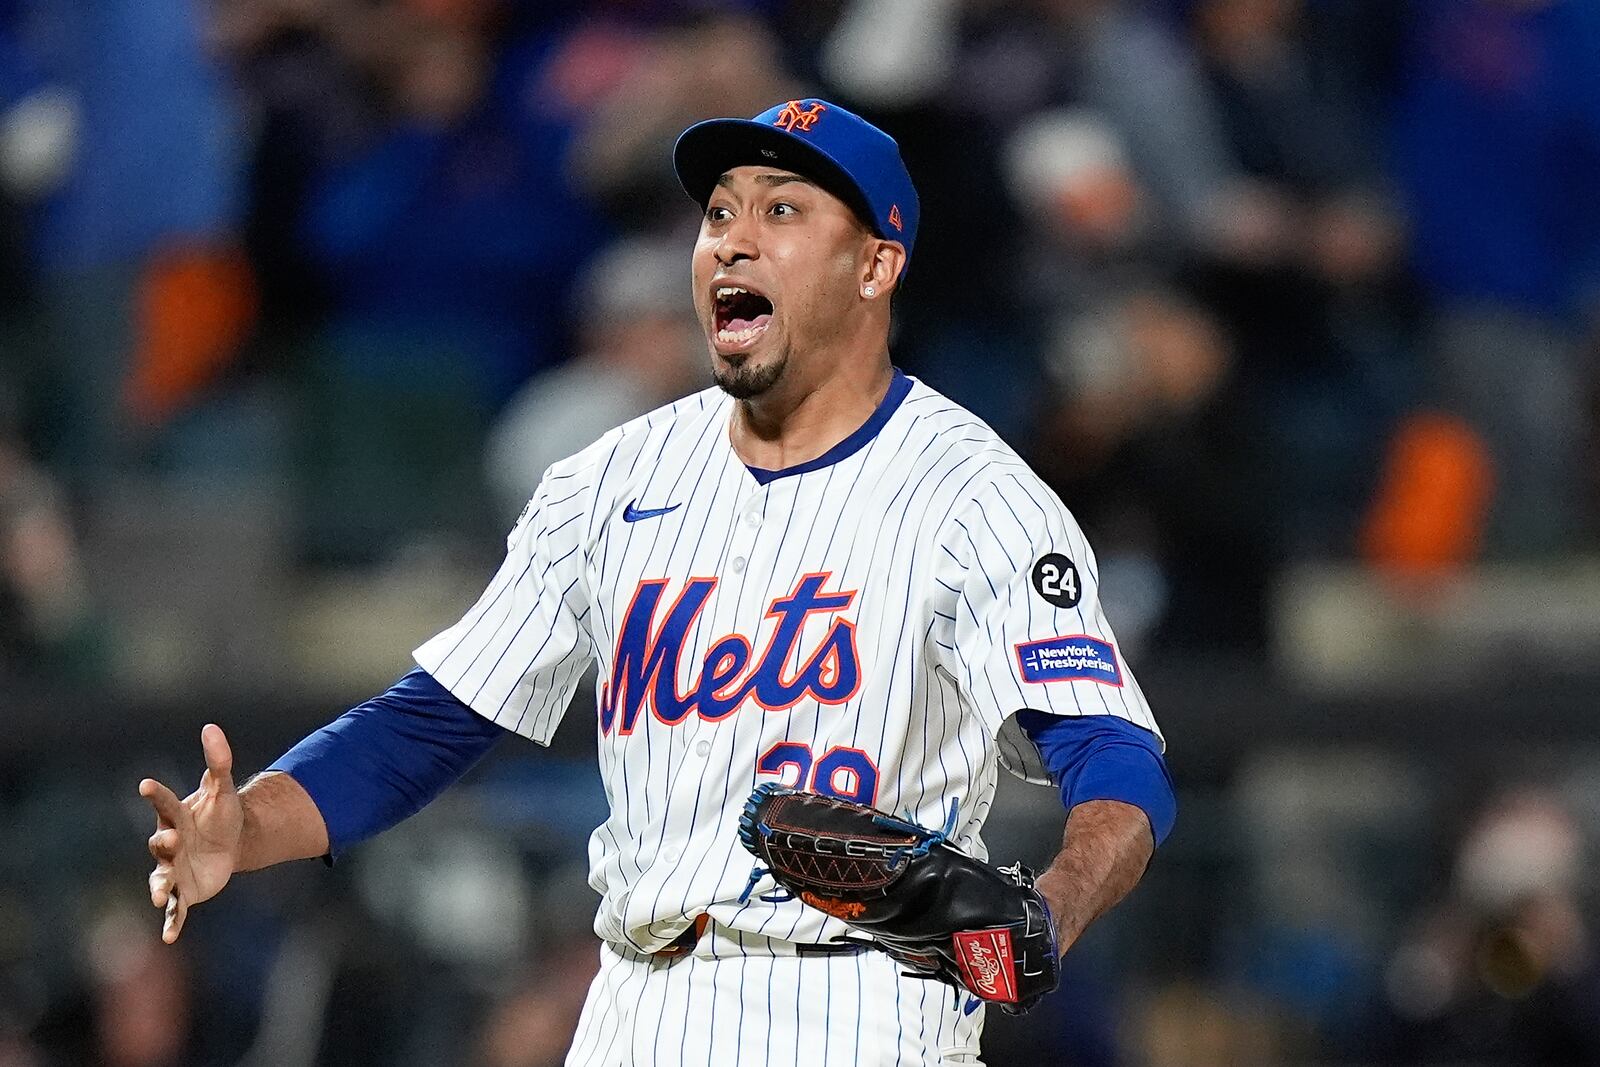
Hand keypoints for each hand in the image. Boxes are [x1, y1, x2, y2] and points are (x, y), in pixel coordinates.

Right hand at [139, 724, 243, 943]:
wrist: (230, 843)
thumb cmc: (221, 813)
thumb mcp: (225, 787)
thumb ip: (218, 760)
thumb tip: (211, 727)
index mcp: (176, 816)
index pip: (164, 804)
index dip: (156, 795)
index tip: (147, 784)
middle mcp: (169, 843)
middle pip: (160, 844)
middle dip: (162, 843)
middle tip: (169, 840)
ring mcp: (174, 869)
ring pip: (161, 879)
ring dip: (159, 887)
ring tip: (158, 896)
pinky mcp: (185, 891)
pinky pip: (175, 908)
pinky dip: (171, 921)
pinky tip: (169, 937)